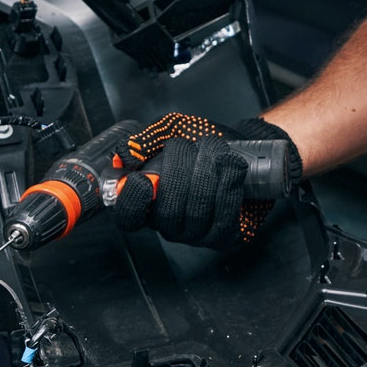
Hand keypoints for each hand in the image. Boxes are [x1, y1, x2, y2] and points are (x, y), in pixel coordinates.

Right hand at [111, 113, 299, 250]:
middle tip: (193, 147)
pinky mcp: (224, 235)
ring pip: (196, 212)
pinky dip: (228, 187)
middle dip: (181, 171)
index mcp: (148, 201)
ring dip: (208, 173)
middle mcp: (169, 223)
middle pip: (167, 211)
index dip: (132, 201)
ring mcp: (196, 234)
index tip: (142, 179)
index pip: (128, 216)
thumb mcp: (170, 131)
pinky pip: (223, 218)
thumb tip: (125, 154)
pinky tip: (231, 169)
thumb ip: (144, 140)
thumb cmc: (202, 141)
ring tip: (216, 151)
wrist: (242, 145)